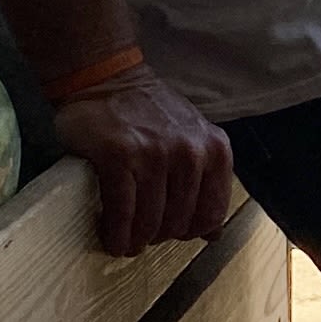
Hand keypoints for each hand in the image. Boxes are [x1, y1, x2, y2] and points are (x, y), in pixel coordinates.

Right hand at [51, 65, 239, 258]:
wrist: (106, 79)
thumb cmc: (148, 113)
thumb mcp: (192, 138)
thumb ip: (205, 179)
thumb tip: (212, 233)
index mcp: (214, 149)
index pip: (212, 214)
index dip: (190, 232)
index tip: (171, 233)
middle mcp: (189, 152)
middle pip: (178, 222)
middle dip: (159, 237)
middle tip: (142, 237)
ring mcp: (154, 154)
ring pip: (150, 221)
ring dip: (136, 241)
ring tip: (125, 242)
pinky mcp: (118, 157)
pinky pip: (122, 211)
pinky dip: (115, 232)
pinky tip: (110, 238)